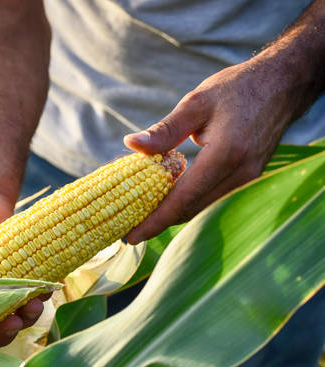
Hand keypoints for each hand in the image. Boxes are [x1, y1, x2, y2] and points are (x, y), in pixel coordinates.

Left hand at [124, 58, 299, 243]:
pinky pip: (212, 196)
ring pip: (202, 206)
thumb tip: (130, 144)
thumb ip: (164, 130)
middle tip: (129, 230)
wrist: (282, 85)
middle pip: (192, 209)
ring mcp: (247, 177)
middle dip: (159, 223)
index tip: (131, 235)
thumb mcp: (196, 103)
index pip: (184, 198)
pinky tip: (167, 198)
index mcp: (226, 155)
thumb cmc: (237, 88)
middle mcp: (240, 173)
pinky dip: (188, 201)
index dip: (156, 220)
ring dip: (172, 214)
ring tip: (141, 216)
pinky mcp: (248, 176)